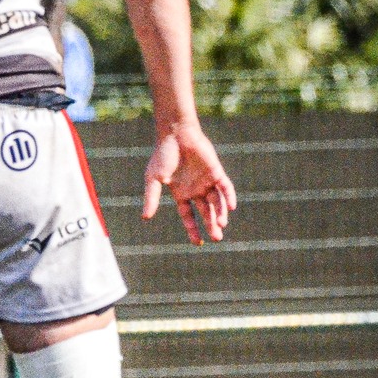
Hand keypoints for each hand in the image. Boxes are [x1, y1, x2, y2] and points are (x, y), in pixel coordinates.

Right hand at [143, 124, 236, 245]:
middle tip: (216, 238)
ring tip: (221, 224)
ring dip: (220, 213)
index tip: (197, 242)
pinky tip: (231, 208)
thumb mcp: (153, 179)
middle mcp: (195, 190)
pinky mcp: (216, 172)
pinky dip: (229, 197)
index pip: (188, 216)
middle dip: (211, 225)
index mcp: (181, 194)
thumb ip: (151, 197)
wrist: (176, 135)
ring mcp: (207, 181)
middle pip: (206, 212)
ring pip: (217, 202)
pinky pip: (225, 187)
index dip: (193, 229)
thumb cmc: (163, 155)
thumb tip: (145, 217)